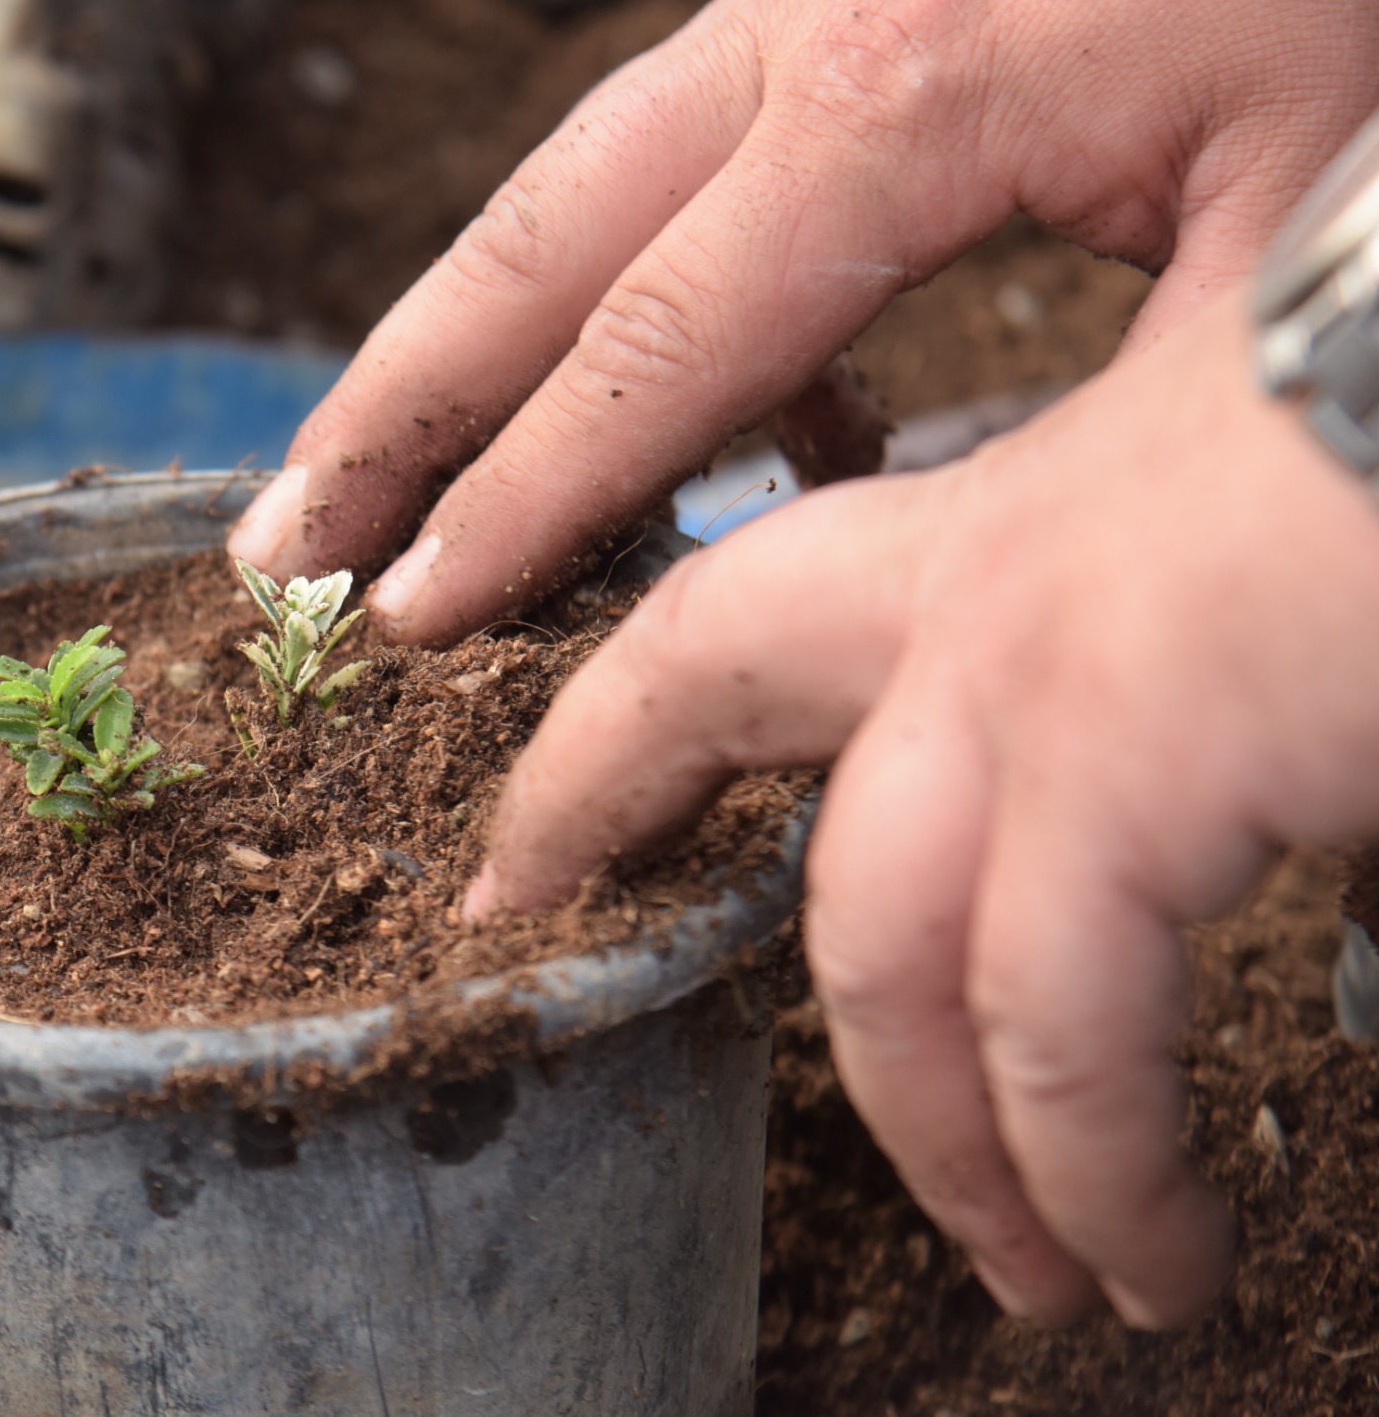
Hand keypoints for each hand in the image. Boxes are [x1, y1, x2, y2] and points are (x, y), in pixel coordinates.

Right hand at [230, 0, 1378, 642]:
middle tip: (276, 548)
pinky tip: (609, 387)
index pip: (653, 351)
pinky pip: (655, 155)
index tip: (412, 621)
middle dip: (391, 411)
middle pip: (532, 250)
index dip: (523, 503)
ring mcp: (797, 0)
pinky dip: (579, 281)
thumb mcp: (1308, 212)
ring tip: (350, 465)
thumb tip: (1003, 580)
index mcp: (901, 104)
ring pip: (561, 190)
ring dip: (442, 335)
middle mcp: (799, 41)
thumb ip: (1138, 408)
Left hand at [462, 294, 1378, 1326]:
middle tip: (514, 908)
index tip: (525, 814)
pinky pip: (1048, 1027)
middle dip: (590, 790)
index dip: (614, 712)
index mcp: (1033, 518)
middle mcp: (1000, 573)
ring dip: (944, 1140)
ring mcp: (1044, 657)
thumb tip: (1201, 789)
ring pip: (872, 942)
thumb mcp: (1276, 534)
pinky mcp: (1135, 748)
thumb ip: (1186, 655)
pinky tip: (1157, 1248)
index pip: (740, 607)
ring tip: (1034, 1272)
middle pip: (703, 675)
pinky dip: (1093, 1168)